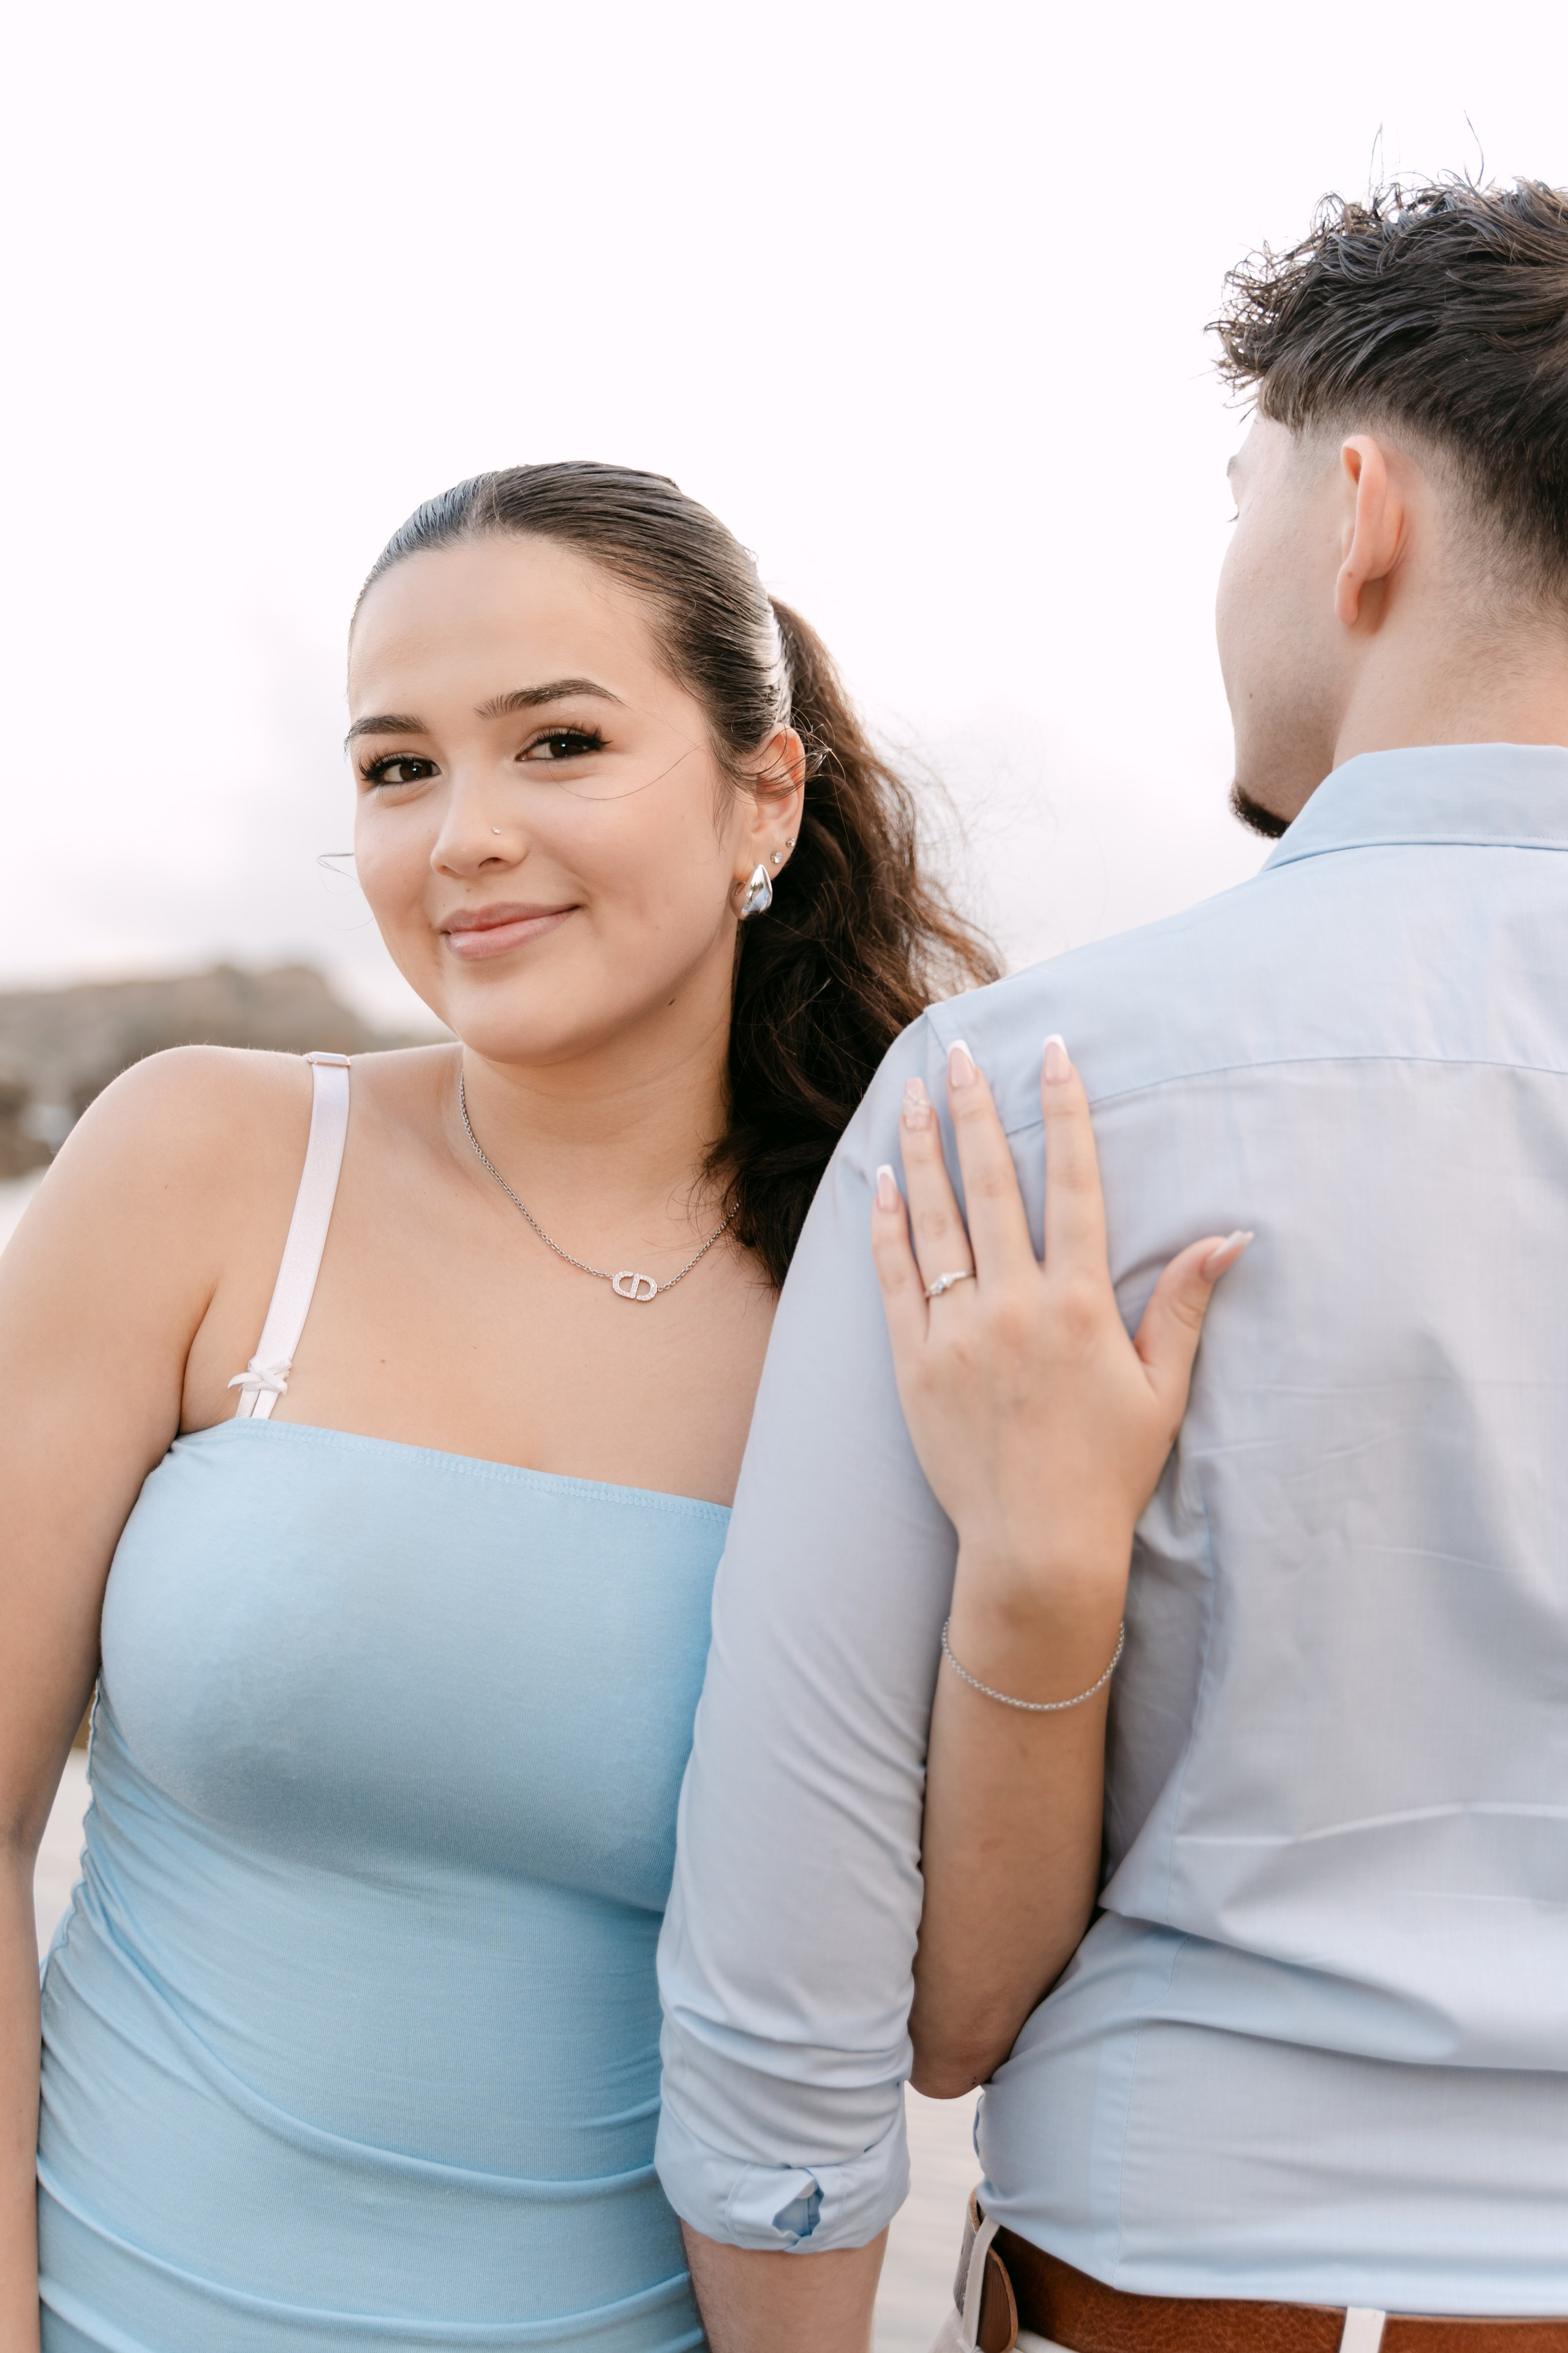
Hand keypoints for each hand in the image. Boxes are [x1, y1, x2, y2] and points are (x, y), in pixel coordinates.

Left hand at [871, 1034, 1248, 1678]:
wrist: (1037, 1549)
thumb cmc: (1108, 1472)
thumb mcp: (1161, 1390)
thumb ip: (1183, 1306)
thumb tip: (1230, 1236)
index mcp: (1079, 1304)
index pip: (1073, 1184)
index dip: (1064, 1113)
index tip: (1053, 1055)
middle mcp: (1015, 1306)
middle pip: (992, 1184)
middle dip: (978, 1110)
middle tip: (962, 1050)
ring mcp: (958, 1333)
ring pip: (936, 1220)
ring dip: (926, 1149)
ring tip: (917, 1093)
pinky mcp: (914, 1363)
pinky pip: (895, 1278)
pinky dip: (887, 1224)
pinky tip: (884, 1178)